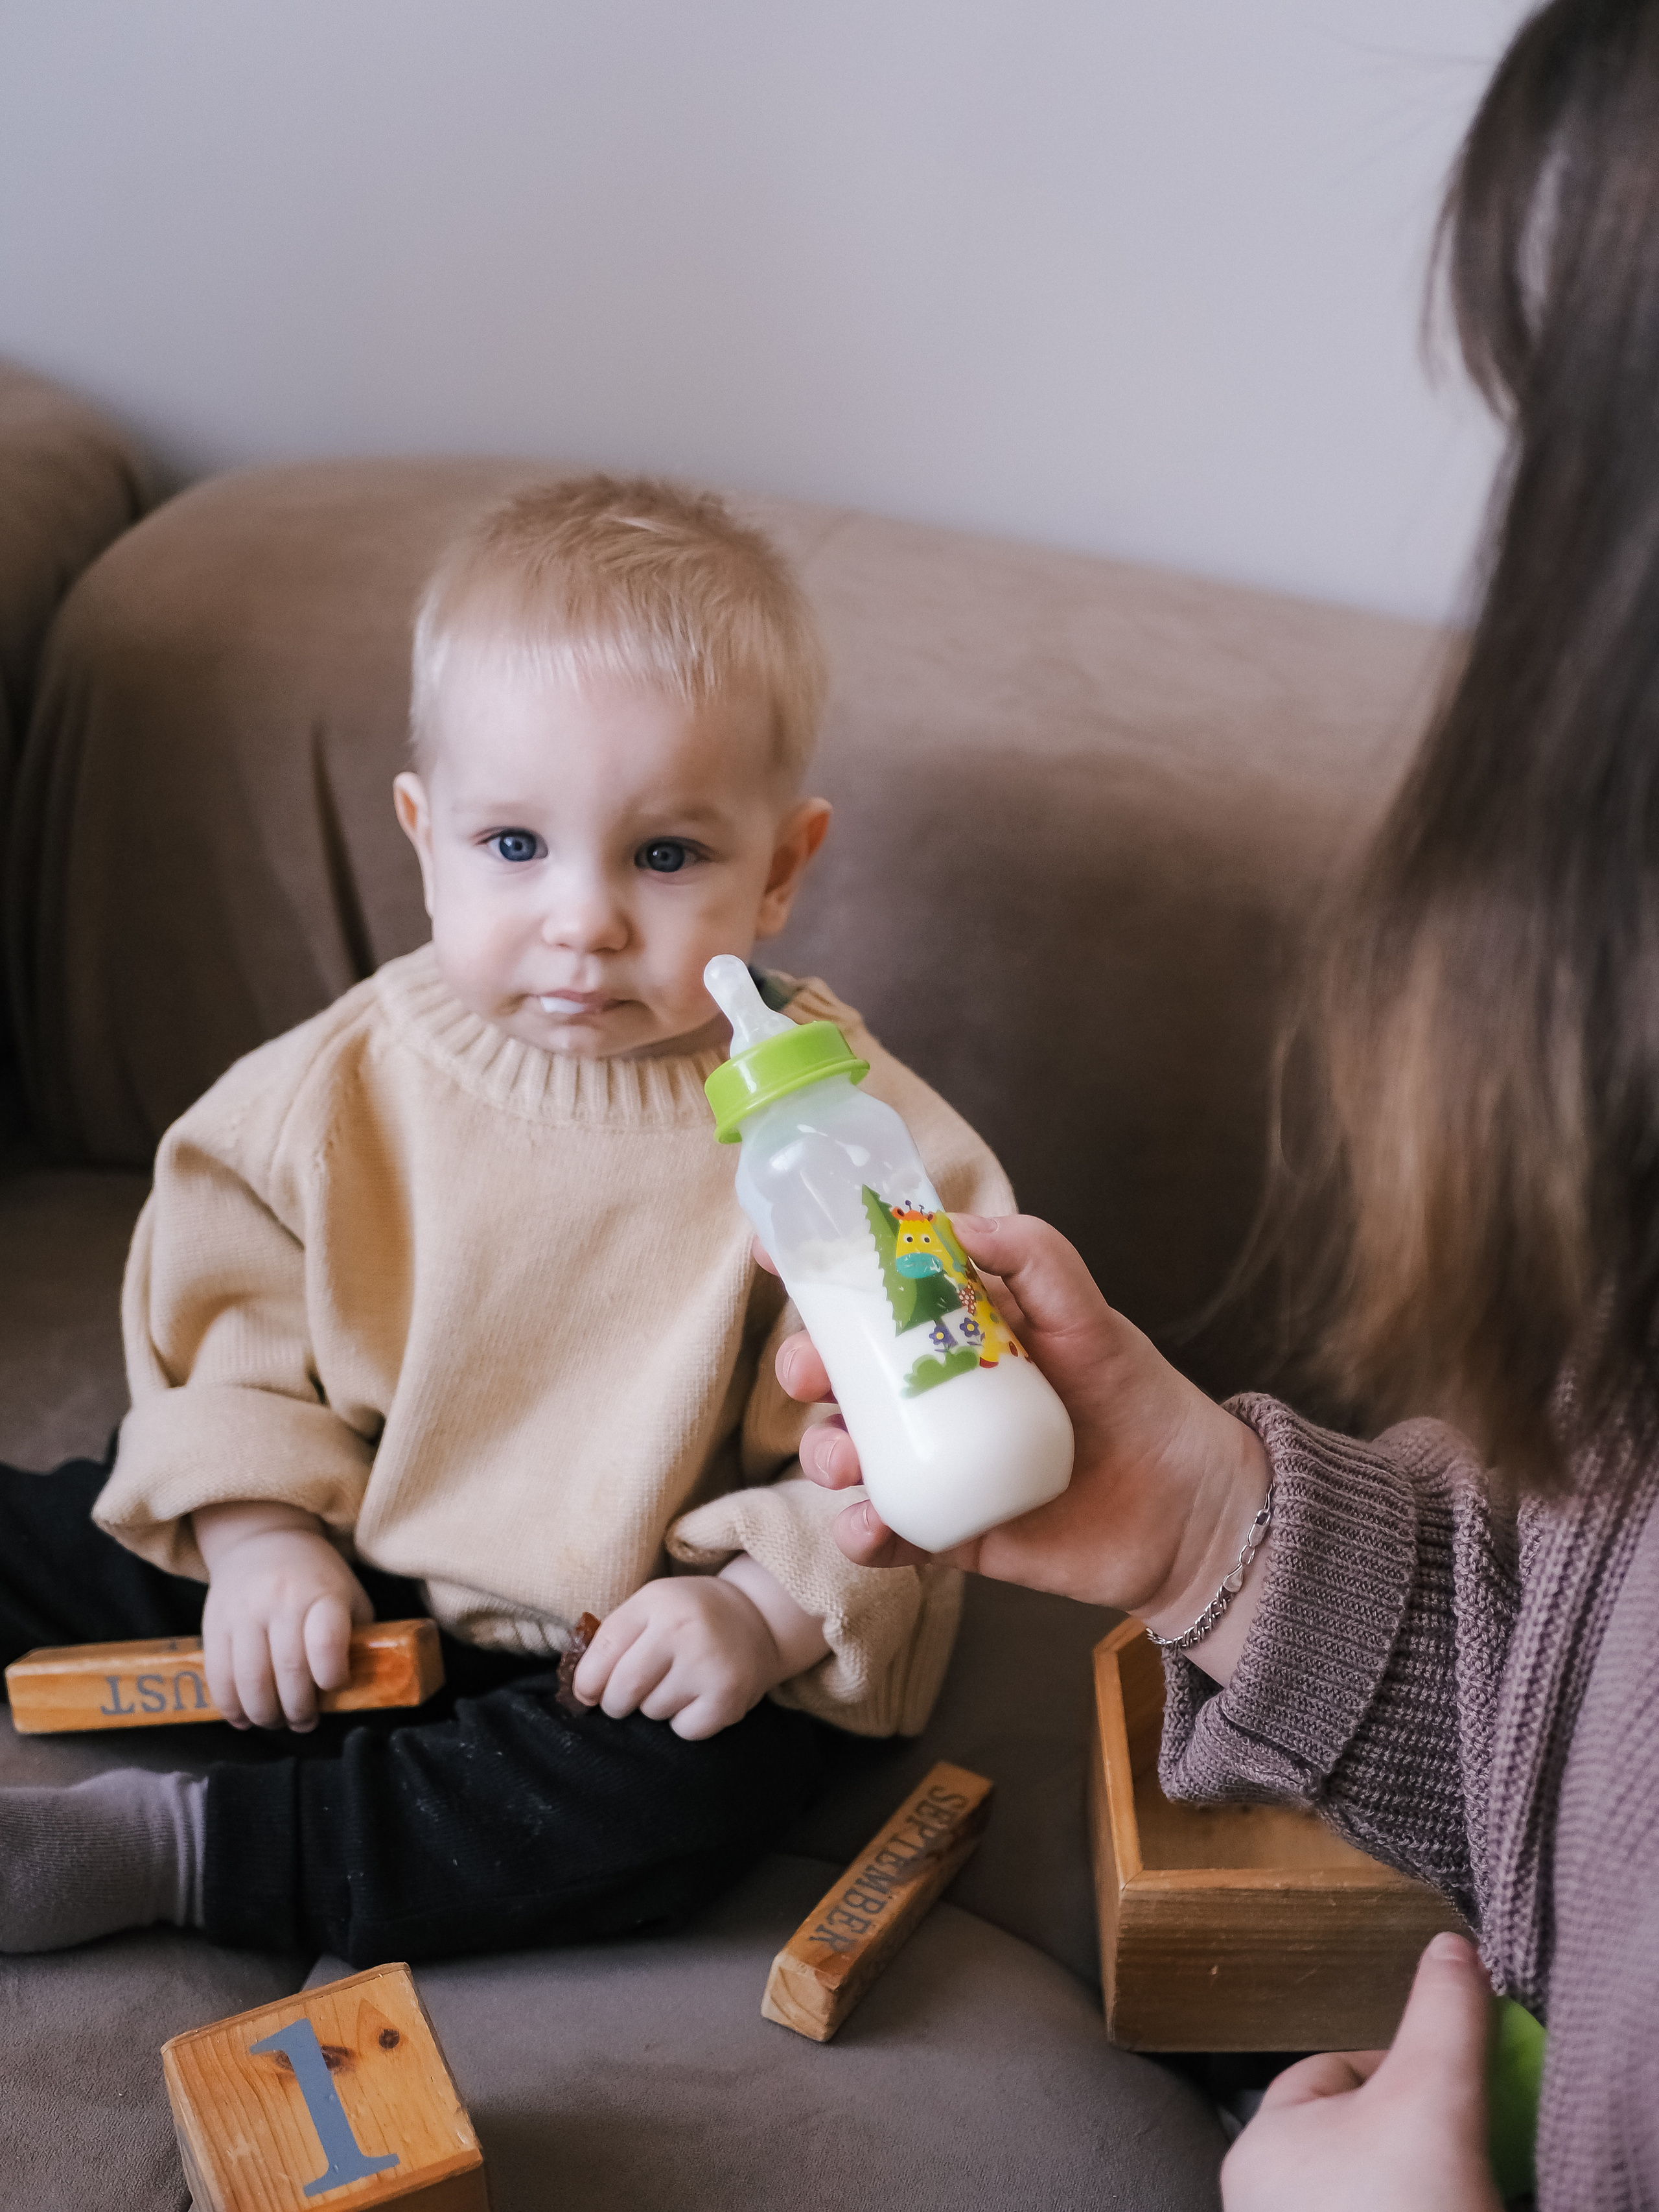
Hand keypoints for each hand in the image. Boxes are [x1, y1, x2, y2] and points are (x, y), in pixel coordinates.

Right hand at [195, 1501, 373, 1730]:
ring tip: (277, 1722)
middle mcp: (280, 1601)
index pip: (325, 1641)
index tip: (334, 1687)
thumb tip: (359, 1687)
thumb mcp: (347, 1593)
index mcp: (321, 1594)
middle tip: (305, 1722)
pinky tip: (244, 1718)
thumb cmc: (316, 1576)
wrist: (263, 1539)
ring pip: (250, 1679)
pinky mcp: (214, 1625)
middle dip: (299, 1709)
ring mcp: (243, 1613)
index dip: (331, 1676)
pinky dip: (230, 1706)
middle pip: (288, 1670)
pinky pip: (218, 1675)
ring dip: (265, 1714)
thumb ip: (356, 1635)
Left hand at [570, 1560, 827, 1740]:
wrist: (760, 1618)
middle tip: (630, 1696)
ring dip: (655, 1707)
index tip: (589, 1692)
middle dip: (617, 1702)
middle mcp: (682, 1631)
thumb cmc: (691, 1615)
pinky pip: (683, 1729)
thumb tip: (579, 1691)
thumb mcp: (652, 1605)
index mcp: (656, 1602)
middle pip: (622, 1691)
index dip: (587, 1682)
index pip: (602, 1653)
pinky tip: (698, 1696)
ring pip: (652, 1712)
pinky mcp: (728, 1697)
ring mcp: (708, 1665)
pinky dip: (684, 1721)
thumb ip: (615, 1636)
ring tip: (677, 1682)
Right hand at [769, 1213, 1271, 1676]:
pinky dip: (862, 1532)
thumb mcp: (1089, 1314)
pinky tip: (871, 1525)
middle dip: (807, 1368)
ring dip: (824, 1453)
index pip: (876, 1291)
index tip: (774, 1254)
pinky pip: (886, 1532)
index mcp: (960, 1330)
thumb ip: (1032, 1255)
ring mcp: (939, 1462)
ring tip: (844, 1460)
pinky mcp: (949, 1530)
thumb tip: (949, 1225)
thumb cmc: (1140, 1399)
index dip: (820, 1271)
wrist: (1188, 1513)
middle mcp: (937, 1393)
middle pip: (843, 1374)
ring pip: (850, 1453)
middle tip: (811, 1373)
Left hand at [1223, 1932, 1500, 2210]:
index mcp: (1262, 2145)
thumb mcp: (1431, 2102)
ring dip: (1428, 2177)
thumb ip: (1442, 2020)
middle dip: (1423, 2132)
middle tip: (1474, 2144)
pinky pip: (1390, 2209)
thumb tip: (1454, 1947)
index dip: (1407, 2071)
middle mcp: (1273, 2195)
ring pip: (1383, 2181)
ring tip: (1477, 2186)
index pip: (1338, 2071)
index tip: (1460, 2090)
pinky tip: (1470, 2204)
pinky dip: (1423, 2204)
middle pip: (1367, 2132)